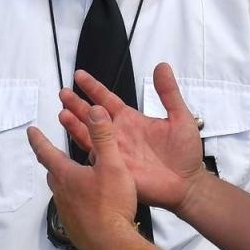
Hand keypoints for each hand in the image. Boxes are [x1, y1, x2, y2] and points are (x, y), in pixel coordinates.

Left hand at [28, 105, 142, 249]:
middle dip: (52, 160)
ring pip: (61, 190)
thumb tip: (95, 111)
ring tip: (75, 176)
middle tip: (53, 152)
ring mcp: (66, 211)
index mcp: (66, 175)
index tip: (30, 131)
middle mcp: (61, 192)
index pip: (46, 151)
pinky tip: (89, 203)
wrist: (112, 245)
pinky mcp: (74, 225)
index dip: (38, 139)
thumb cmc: (111, 206)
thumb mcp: (112, 165)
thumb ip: (103, 136)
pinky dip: (77, 200)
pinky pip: (72, 207)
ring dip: (65, 181)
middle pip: (52, 172)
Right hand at [55, 65, 207, 211]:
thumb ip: (168, 93)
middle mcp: (118, 134)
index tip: (79, 75)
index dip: (93, 87)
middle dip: (76, 104)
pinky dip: (84, 148)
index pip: (106, 99)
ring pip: (88, 135)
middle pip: (91, 115)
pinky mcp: (113, 168)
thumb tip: (162, 66)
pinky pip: (95, 157)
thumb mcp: (180, 117)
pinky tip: (75, 141)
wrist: (187, 183)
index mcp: (130, 120)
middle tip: (63, 93)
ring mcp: (114, 151)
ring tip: (63, 113)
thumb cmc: (185, 153)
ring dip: (75, 125)